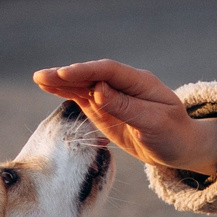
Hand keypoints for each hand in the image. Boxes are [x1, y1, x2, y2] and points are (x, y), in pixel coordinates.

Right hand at [33, 60, 216, 176]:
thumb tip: (98, 91)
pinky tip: (48, 87)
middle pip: (92, 75)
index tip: (66, 75)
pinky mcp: (104, 107)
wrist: (177, 145)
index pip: (109, 71)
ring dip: (61, 81)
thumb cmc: (171, 133)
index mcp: (139, 81)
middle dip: (68, 75)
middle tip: (42, 76)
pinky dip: (65, 91)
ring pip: (83, 84)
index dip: (86, 72)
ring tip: (38, 78)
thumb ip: (125, 107)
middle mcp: (123, 83)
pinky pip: (82, 97)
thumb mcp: (153, 122)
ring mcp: (111, 94)